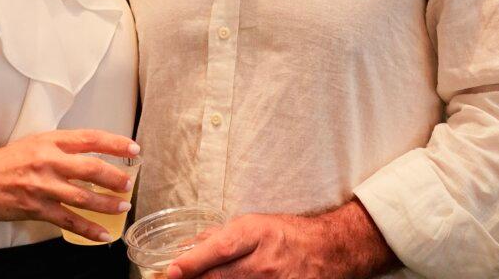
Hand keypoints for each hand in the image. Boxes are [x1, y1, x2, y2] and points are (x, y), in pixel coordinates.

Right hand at [0, 129, 138, 243]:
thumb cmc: (4, 161)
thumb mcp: (34, 143)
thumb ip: (61, 147)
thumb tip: (92, 154)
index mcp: (49, 141)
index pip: (89, 138)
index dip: (115, 143)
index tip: (133, 149)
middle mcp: (47, 161)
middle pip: (91, 167)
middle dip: (115, 176)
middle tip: (129, 182)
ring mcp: (42, 186)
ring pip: (83, 196)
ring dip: (107, 203)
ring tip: (122, 206)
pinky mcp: (35, 208)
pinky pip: (68, 221)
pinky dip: (88, 229)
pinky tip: (103, 234)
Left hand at [168, 201, 396, 278]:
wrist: (327, 251)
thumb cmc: (287, 235)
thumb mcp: (254, 225)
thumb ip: (220, 236)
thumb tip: (187, 247)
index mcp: (256, 234)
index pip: (219, 249)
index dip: (193, 262)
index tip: (171, 270)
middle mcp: (264, 262)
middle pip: (219, 277)